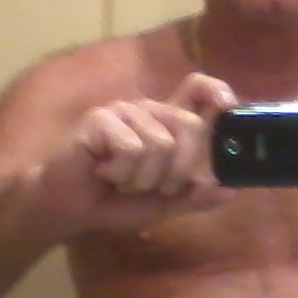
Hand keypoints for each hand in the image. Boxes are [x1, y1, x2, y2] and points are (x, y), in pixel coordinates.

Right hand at [44, 72, 236, 230]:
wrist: (67, 208)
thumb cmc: (113, 201)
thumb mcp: (162, 204)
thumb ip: (194, 197)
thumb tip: (229, 191)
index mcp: (167, 124)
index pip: (197, 90)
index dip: (216, 91)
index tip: (227, 105)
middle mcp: (149, 111)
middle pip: (189, 126)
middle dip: (178, 171)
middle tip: (151, 187)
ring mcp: (124, 111)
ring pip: (161, 144)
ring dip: (143, 178)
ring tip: (119, 179)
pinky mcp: (101, 118)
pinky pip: (132, 149)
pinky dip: (120, 173)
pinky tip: (102, 172)